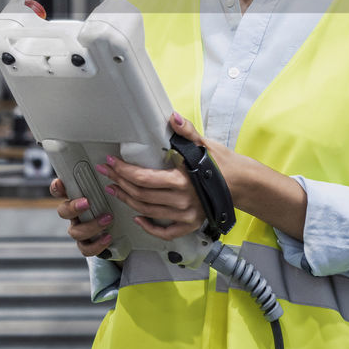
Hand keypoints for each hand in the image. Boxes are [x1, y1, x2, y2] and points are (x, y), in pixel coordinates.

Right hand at [50, 176, 114, 256]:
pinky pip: (85, 248)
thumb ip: (104, 178)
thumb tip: (111, 159)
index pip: (58, 191)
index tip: (61, 183)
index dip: (57, 188)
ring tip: (108, 219)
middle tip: (87, 202)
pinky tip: (108, 237)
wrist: (120, 228)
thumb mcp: (106, 189)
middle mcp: (74, 215)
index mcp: (75, 198)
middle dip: (73, 207)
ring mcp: (79, 230)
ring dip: (91, 226)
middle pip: (63, 212)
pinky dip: (96, 244)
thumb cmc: (110, 203)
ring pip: (74, 232)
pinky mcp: (87, 244)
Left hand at [98, 111, 240, 240]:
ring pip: (147, 210)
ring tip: (114, 189)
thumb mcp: (204, 143)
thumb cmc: (222, 163)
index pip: (144, 178)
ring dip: (127, 200)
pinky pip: (165, 231)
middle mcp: (182, 201)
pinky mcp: (190, 225)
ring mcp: (185, 216)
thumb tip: (172, 117)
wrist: (242, 184)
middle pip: (140, 194)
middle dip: (120, 182)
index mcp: (182, 180)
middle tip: (107, 172)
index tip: (111, 162)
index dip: (124, 170)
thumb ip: (186, 131)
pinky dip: (148, 226)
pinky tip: (136, 218)